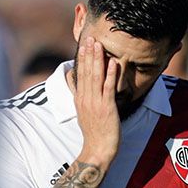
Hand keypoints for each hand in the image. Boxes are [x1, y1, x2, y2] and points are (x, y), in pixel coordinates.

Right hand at [74, 37, 120, 163]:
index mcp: (80, 98)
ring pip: (96, 76)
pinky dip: (111, 74)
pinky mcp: (107, 107)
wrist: (97, 149)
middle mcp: (86, 98)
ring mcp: (96, 102)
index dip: (82, 58)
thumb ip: (79, 95)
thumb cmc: (94, 133)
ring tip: (99, 44)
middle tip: (90, 37)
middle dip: (88, 53)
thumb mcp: (82, 112)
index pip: (79, 74)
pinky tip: (113, 63)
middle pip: (86, 72)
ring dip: (98, 59)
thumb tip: (74, 82)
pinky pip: (108, 88)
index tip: (83, 44)